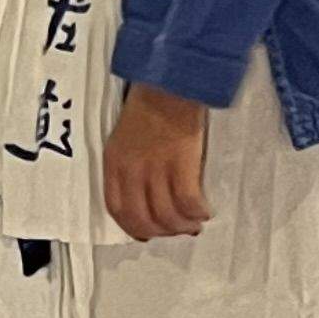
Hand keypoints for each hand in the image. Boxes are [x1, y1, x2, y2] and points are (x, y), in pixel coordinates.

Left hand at [102, 84, 211, 241]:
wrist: (168, 84)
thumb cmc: (149, 105)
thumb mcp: (125, 136)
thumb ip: (130, 164)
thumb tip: (147, 191)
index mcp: (114, 162)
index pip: (117, 209)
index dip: (133, 227)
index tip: (147, 233)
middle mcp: (132, 170)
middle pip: (143, 219)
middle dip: (161, 232)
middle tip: (177, 230)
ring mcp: (156, 168)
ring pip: (167, 216)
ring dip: (182, 226)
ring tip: (194, 223)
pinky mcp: (181, 163)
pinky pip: (188, 202)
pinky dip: (198, 212)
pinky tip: (204, 210)